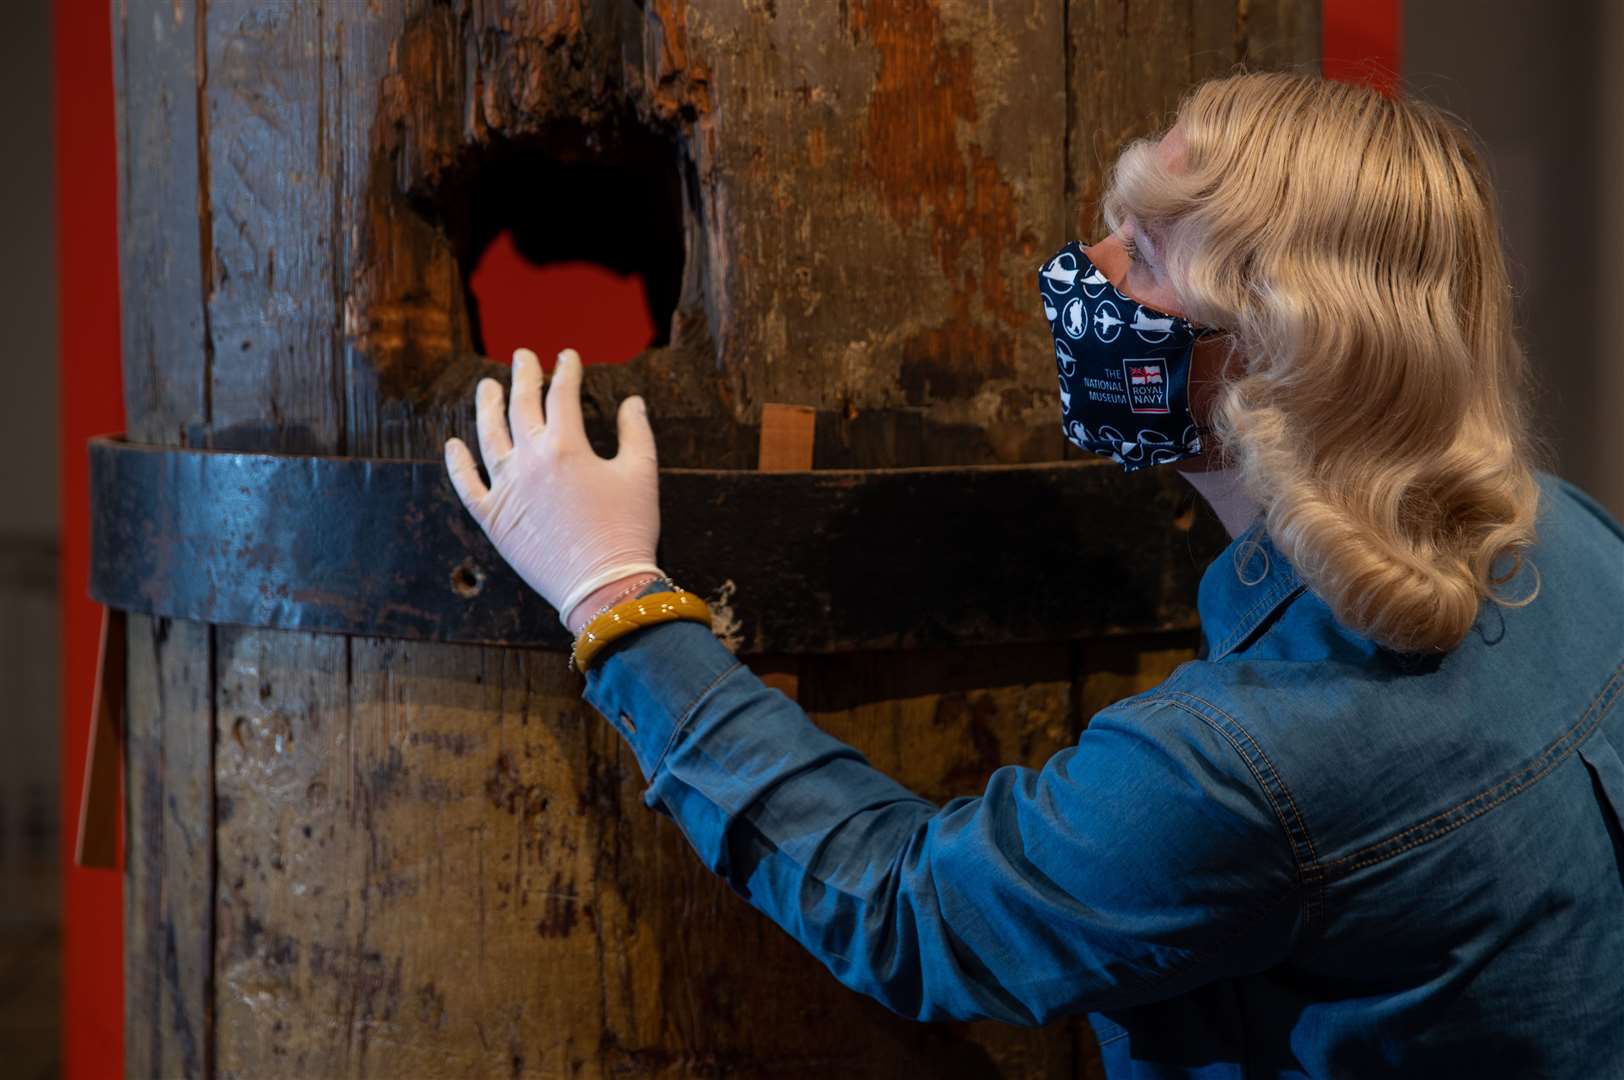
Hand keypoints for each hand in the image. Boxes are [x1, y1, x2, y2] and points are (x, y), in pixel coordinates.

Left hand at [444, 347, 662, 630]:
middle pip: (520, 405)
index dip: (566, 370)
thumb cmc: (628, 530)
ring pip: (488, 436)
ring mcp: (506, 489)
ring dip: (485, 406)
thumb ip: (636, 432)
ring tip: (486, 387)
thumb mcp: (642, 475)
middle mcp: (529, 460)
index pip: (561, 394)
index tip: (568, 357)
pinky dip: (457, 464)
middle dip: (523, 376)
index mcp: (566, 445)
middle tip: (523, 357)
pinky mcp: (493, 519)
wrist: (602, 586)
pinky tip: (453, 445)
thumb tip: (632, 403)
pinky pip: (468, 485)